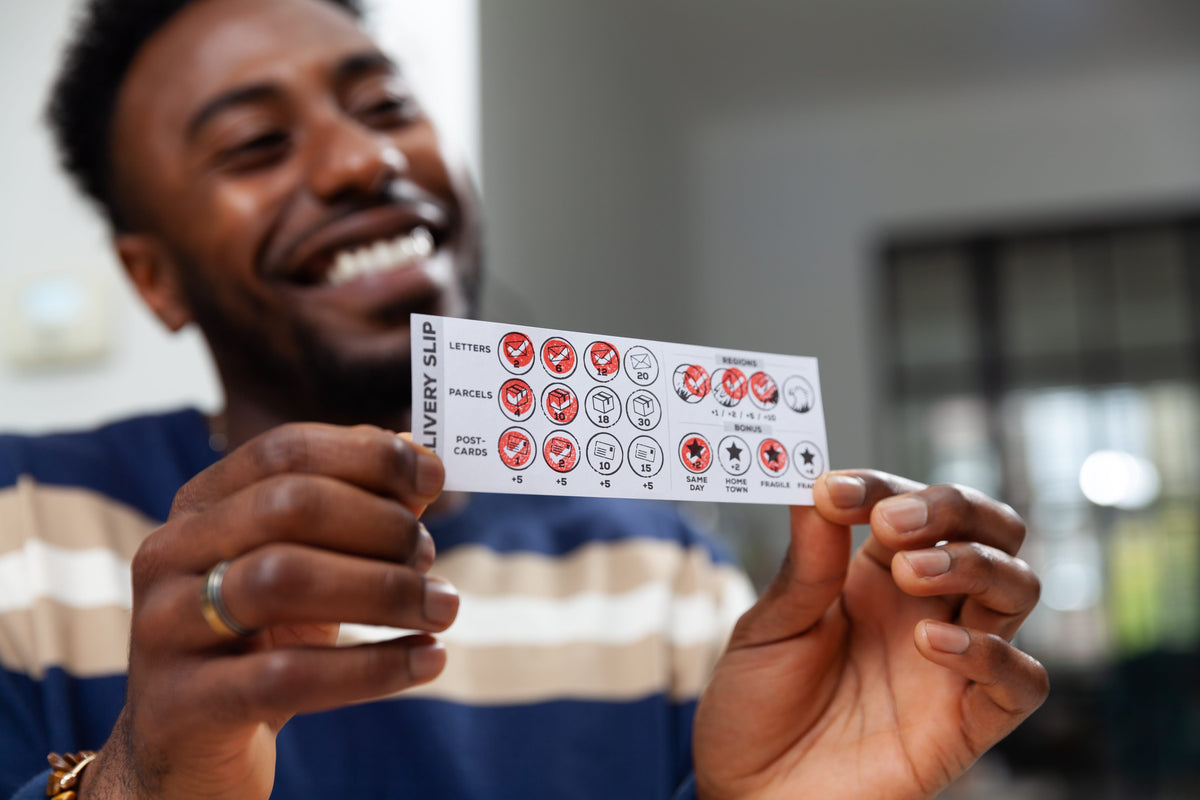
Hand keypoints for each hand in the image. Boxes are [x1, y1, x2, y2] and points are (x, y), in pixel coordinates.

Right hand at [80, 424, 457, 799]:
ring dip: (384, 589)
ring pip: (282, 580)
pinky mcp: (182, 704)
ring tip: (443, 608)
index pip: (285, 451)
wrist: (188, 749)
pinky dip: (373, 667)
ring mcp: (165, 628)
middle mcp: (171, 553)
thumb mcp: (307, 568)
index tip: (434, 475)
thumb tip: (418, 455)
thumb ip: (358, 510)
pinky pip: (287, 675)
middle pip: (288, 506)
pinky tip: (428, 661)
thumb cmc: (262, 642)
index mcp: (201, 506)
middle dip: (379, 525)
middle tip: (429, 556)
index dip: (368, 456)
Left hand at [693, 470, 1047, 799]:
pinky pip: (1021, 682)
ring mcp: (951, 664)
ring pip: (1017, 588)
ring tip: (909, 573)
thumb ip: (804, 562)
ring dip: (973, 564)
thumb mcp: (768, 626)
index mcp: (875, 576)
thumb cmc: (755, 707)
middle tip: (892, 522)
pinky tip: (934, 642)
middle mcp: (926, 609)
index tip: (835, 492)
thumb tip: (816, 481)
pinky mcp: (965, 724)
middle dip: (954, 509)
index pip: (911, 505)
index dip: (882, 487)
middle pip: (991, 532)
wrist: (749, 794)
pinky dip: (994, 653)